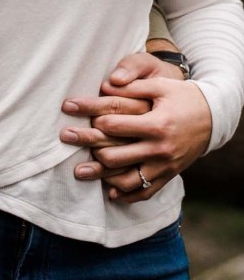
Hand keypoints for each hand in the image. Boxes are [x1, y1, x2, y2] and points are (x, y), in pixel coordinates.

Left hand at [60, 54, 211, 202]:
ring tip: (79, 172)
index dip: (91, 117)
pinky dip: (126, 194)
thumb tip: (106, 84)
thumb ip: (133, 86)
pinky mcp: (168, 176)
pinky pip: (145, 191)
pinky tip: (110, 192)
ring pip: (127, 180)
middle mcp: (159, 149)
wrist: (213, 117)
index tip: (71, 109)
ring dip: (101, 177)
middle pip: (116, 155)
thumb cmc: (182, 96)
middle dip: (87, 146)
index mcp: (156, 124)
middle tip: (65, 139)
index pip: (116, 125)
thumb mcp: (160, 85)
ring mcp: (164, 166)